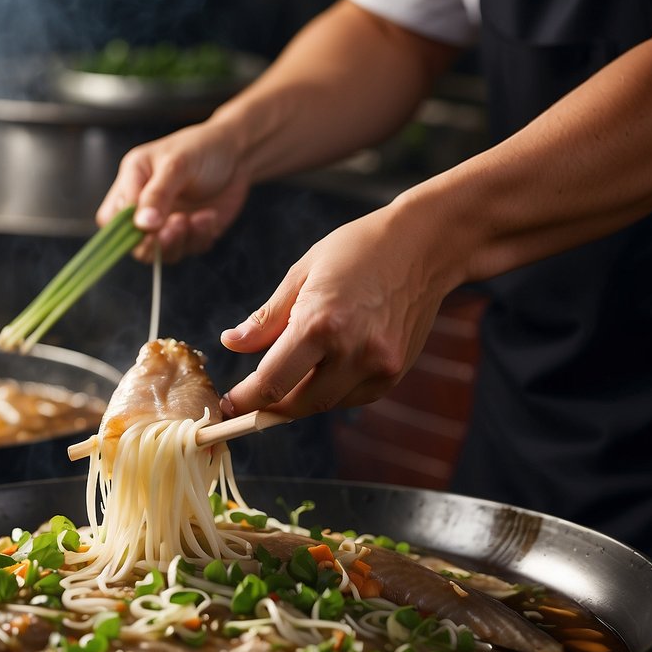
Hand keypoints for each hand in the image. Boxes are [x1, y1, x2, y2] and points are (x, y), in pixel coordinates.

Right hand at [95, 120, 250, 263]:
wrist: (238, 153)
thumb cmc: (202, 147)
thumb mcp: (177, 164)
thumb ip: (157, 194)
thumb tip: (142, 224)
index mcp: (132, 182)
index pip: (111, 218)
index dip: (124, 229)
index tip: (148, 225)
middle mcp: (146, 205)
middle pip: (133, 242)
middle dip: (154, 241)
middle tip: (176, 225)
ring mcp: (167, 222)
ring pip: (161, 252)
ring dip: (179, 241)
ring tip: (195, 219)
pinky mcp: (190, 233)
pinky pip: (189, 249)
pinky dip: (200, 237)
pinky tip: (210, 216)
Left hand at [218, 206, 452, 418]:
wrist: (423, 246)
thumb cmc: (358, 250)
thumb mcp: (302, 274)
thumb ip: (266, 318)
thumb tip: (231, 344)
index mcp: (320, 323)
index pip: (271, 382)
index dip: (245, 400)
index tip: (228, 404)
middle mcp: (352, 351)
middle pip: (297, 404)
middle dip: (269, 405)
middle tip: (252, 394)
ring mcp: (378, 365)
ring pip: (324, 404)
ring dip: (300, 397)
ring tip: (292, 370)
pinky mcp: (394, 373)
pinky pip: (351, 397)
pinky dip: (331, 390)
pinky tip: (327, 365)